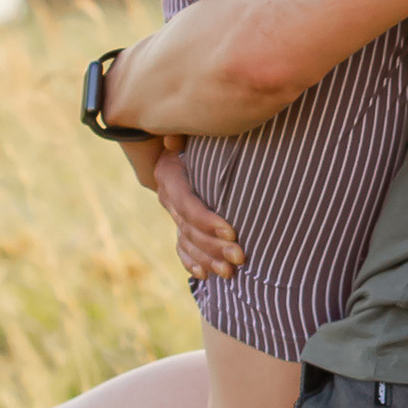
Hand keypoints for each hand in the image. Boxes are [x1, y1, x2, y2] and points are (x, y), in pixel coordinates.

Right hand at [149, 140, 242, 283]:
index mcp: (170, 173)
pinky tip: (205, 275)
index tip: (232, 232)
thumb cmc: (209, 132)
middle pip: (189, 227)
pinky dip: (192, 262)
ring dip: (208, 259)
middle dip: (214, 245)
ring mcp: (172, 212)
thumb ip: (189, 134)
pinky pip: (181, 248)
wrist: (199, 143)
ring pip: (187, 241)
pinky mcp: (181, 224)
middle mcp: (167, 195)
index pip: (186, 204)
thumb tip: (173, 139)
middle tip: (240, 258)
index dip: (207, 220)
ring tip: (231, 273)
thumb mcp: (201, 132)